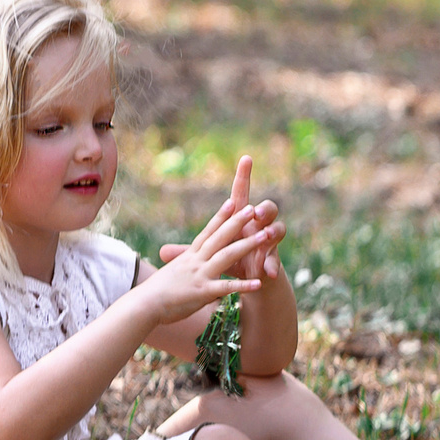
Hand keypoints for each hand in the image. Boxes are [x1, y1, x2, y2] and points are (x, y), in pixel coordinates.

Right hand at [137, 189, 284, 325]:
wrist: (143, 306)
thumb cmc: (155, 292)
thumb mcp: (173, 273)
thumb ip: (185, 267)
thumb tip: (185, 264)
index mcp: (190, 256)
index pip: (207, 232)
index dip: (220, 217)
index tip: (232, 201)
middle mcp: (196, 261)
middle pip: (220, 238)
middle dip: (237, 222)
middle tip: (253, 208)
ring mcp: (200, 275)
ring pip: (227, 256)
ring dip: (247, 245)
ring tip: (265, 236)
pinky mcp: (202, 292)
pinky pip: (227, 287)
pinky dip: (243, 286)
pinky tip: (259, 283)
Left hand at [162, 156, 284, 283]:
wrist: (249, 281)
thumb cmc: (231, 260)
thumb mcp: (210, 254)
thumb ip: (188, 252)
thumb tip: (161, 251)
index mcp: (241, 221)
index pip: (242, 195)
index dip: (244, 177)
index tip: (245, 158)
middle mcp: (258, 227)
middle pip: (268, 208)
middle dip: (264, 208)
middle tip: (255, 212)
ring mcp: (268, 243)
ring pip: (278, 229)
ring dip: (272, 231)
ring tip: (265, 234)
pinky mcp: (272, 260)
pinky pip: (275, 260)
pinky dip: (272, 265)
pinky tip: (268, 271)